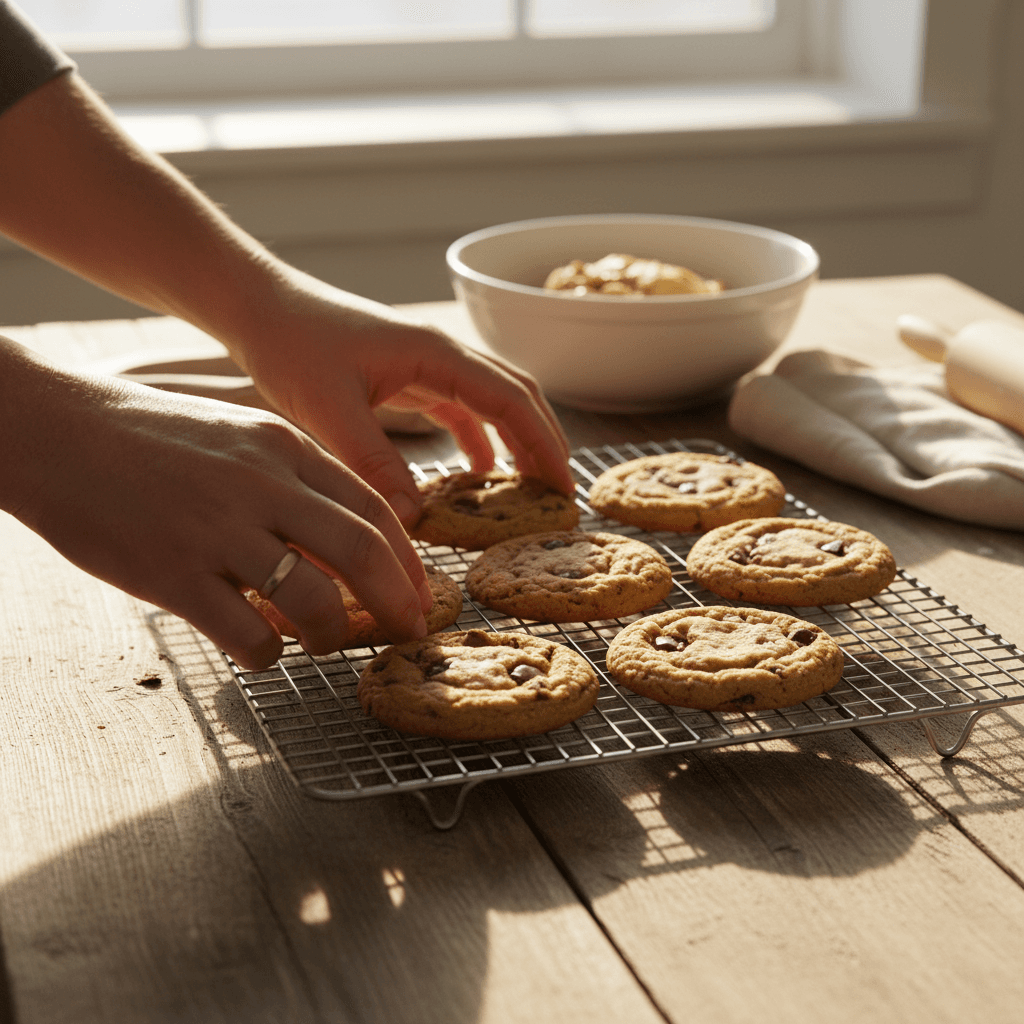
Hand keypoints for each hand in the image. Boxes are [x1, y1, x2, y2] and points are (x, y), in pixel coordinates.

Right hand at [4, 340, 430, 669]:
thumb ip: (292, 478)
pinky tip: (263, 650)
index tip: (420, 591)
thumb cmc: (150, 436)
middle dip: (398, 603)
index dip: (407, 559)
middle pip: (362, 553)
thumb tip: (342, 538)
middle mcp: (262, 485)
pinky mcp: (173, 575)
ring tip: (326, 642)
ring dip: (333, 634)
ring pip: (313, 601)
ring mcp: (218, 530)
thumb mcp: (237, 433)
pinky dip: (270, 655)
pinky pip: (249, 635)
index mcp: (283, 446)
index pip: (375, 506)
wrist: (55, 431)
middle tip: (408, 630)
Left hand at [227, 266, 575, 524]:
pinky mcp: (408, 376)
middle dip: (543, 441)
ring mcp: (428, 364)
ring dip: (516, 440)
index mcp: (436, 354)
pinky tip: (476, 472)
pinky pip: (460, 408)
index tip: (562, 487)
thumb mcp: (328, 409)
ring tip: (530, 486)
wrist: (258, 308)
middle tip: (559, 492)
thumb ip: (372, 463)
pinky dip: (478, 439)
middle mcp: (442, 355)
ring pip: (493, 401)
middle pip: (517, 395)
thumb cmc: (291, 344)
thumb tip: (413, 518)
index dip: (543, 444)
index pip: (512, 399)